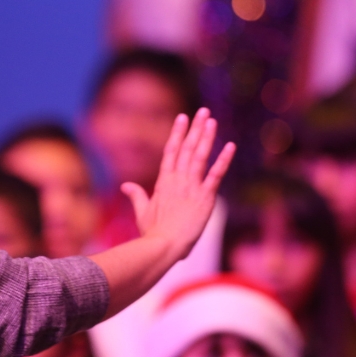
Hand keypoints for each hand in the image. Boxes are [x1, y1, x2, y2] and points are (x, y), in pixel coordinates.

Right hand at [121, 108, 234, 259]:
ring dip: (206, 136)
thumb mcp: (142, 212)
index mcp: (163, 182)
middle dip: (194, 128)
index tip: (182, 117)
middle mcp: (177, 179)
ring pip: (199, 156)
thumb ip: (136, 195)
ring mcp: (191, 187)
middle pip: (186, 148)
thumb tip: (125, 185)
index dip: (177, 133)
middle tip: (202, 111)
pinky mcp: (205, 197)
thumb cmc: (152, 233)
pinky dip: (223, 160)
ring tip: (211, 120)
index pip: (170, 151)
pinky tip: (230, 146)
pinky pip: (215, 175)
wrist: (163, 246)